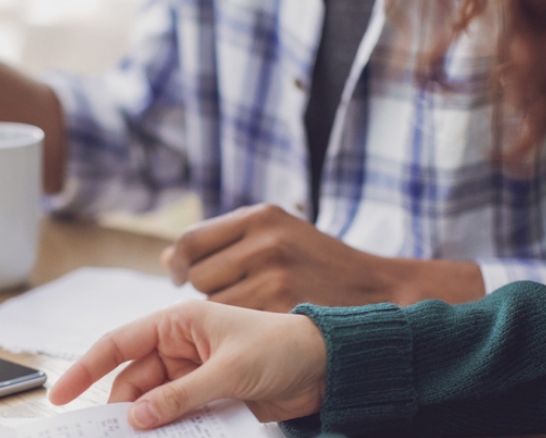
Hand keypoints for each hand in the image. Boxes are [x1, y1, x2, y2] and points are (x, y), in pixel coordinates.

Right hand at [48, 301, 325, 429]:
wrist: (326, 367)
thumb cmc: (281, 348)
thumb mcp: (228, 371)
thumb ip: (181, 396)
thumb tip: (138, 418)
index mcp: (178, 322)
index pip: (118, 344)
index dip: (85, 368)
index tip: (59, 394)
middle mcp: (179, 347)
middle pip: (132, 381)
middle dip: (119, 408)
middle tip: (106, 436)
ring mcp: (192, 375)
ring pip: (152, 404)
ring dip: (145, 424)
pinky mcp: (207, 398)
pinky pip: (176, 417)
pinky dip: (168, 430)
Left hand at [162, 204, 485, 311]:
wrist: (378, 290)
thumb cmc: (317, 264)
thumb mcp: (276, 235)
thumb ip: (222, 243)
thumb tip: (166, 260)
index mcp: (262, 216)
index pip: (192, 240)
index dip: (180, 263)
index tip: (181, 276)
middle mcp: (267, 241)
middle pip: (200, 274)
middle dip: (209, 287)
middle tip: (235, 292)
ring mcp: (276, 276)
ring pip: (215, 302)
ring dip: (225, 310)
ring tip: (257, 306)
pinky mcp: (283, 309)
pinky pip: (236, 324)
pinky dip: (241, 329)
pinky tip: (263, 324)